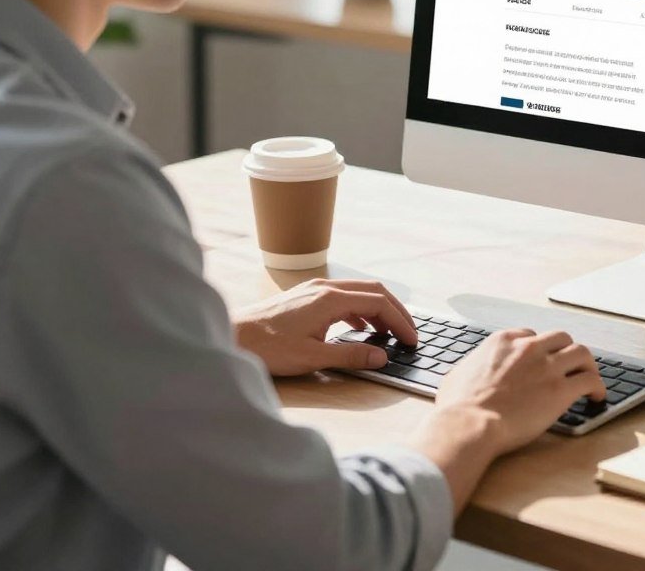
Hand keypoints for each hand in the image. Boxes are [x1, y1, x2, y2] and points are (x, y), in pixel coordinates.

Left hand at [232, 278, 416, 376]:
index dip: (400, 320)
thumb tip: (382, 356)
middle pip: (373, 290)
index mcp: (330, 299)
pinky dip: (360, 308)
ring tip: (389, 332)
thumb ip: (351, 355)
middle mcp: (325, 287)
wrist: (232, 336)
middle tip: (409, 333)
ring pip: (359, 290)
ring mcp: (315, 289)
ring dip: (379, 308)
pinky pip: (344, 295)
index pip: (379, 302)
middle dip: (396, 310)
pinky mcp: (307, 296)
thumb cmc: (268, 348)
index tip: (412, 339)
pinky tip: (361, 325)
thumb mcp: (313, 357)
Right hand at [434, 328, 606, 456]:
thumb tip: (465, 375)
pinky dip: (597, 386)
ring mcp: (546, 367)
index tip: (542, 361)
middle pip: (560, 338)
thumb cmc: (458, 406)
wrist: (469, 423)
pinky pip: (589, 380)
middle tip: (571, 365)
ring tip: (591, 378)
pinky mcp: (560, 390)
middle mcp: (528, 348)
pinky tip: (597, 397)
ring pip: (581, 352)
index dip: (539, 349)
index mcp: (503, 341)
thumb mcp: (458, 375)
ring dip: (588, 364)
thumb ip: (470, 368)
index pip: (530, 335)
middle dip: (566, 350)